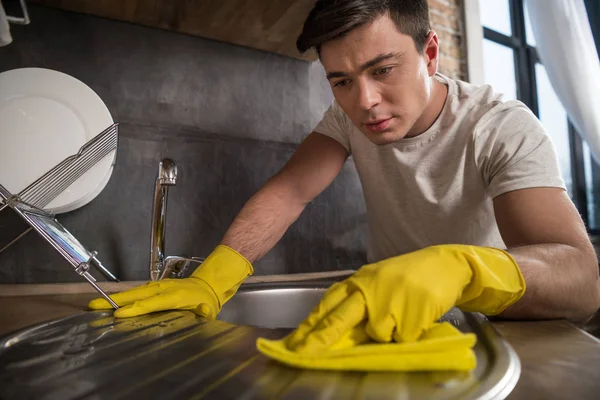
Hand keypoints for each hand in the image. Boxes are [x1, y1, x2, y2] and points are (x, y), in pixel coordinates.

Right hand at [88, 245, 252, 317]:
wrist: (208, 285)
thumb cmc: (206, 301)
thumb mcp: (208, 310)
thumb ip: (205, 311)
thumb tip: (202, 309)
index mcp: (175, 297)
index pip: (152, 304)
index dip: (135, 309)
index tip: (119, 314)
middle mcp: (164, 289)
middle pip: (137, 295)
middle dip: (116, 301)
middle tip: (95, 305)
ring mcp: (159, 286)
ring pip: (135, 291)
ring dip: (116, 298)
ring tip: (97, 304)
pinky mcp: (157, 286)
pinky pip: (139, 291)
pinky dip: (125, 296)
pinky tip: (112, 302)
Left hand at [286, 244, 525, 352]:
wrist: (445, 265)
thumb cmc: (408, 275)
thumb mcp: (378, 281)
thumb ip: (358, 301)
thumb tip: (334, 330)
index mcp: (359, 281)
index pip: (328, 304)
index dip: (311, 325)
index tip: (295, 343)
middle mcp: (369, 289)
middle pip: (339, 319)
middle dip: (320, 339)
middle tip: (304, 355)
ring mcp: (389, 302)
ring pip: (375, 334)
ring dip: (386, 333)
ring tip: (402, 316)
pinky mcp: (410, 315)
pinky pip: (401, 338)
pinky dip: (408, 334)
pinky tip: (416, 317)